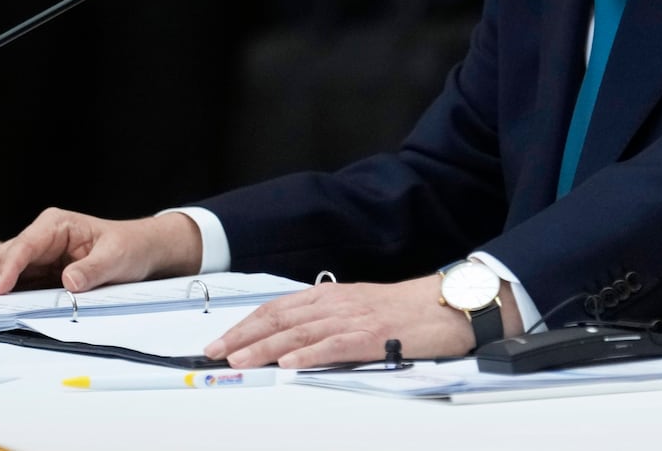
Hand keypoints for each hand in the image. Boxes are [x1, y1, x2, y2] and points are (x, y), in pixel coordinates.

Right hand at [0, 209, 202, 296]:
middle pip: (3, 257)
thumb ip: (93, 270)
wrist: (142, 252)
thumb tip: (69, 282)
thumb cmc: (130, 246)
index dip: (9, 268)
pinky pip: (14, 286)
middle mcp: (41, 239)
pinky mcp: (39, 275)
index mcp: (56, 225)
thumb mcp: (117, 257)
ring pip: (2, 272)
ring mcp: (37, 258)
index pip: (25, 246)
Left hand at [204, 274, 483, 368]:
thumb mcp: (358, 308)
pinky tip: (289, 365)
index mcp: (330, 296)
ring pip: (300, 334)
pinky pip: (335, 345)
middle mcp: (336, 303)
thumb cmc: (405, 310)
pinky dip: (310, 355)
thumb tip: (290, 342)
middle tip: (215, 354)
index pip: (277, 308)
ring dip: (266, 348)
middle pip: (281, 319)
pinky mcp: (373, 336)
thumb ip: (325, 320)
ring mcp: (354, 318)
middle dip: (244, 337)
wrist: (446, 304)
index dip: (246, 324)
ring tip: (240, 361)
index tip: (221, 341)